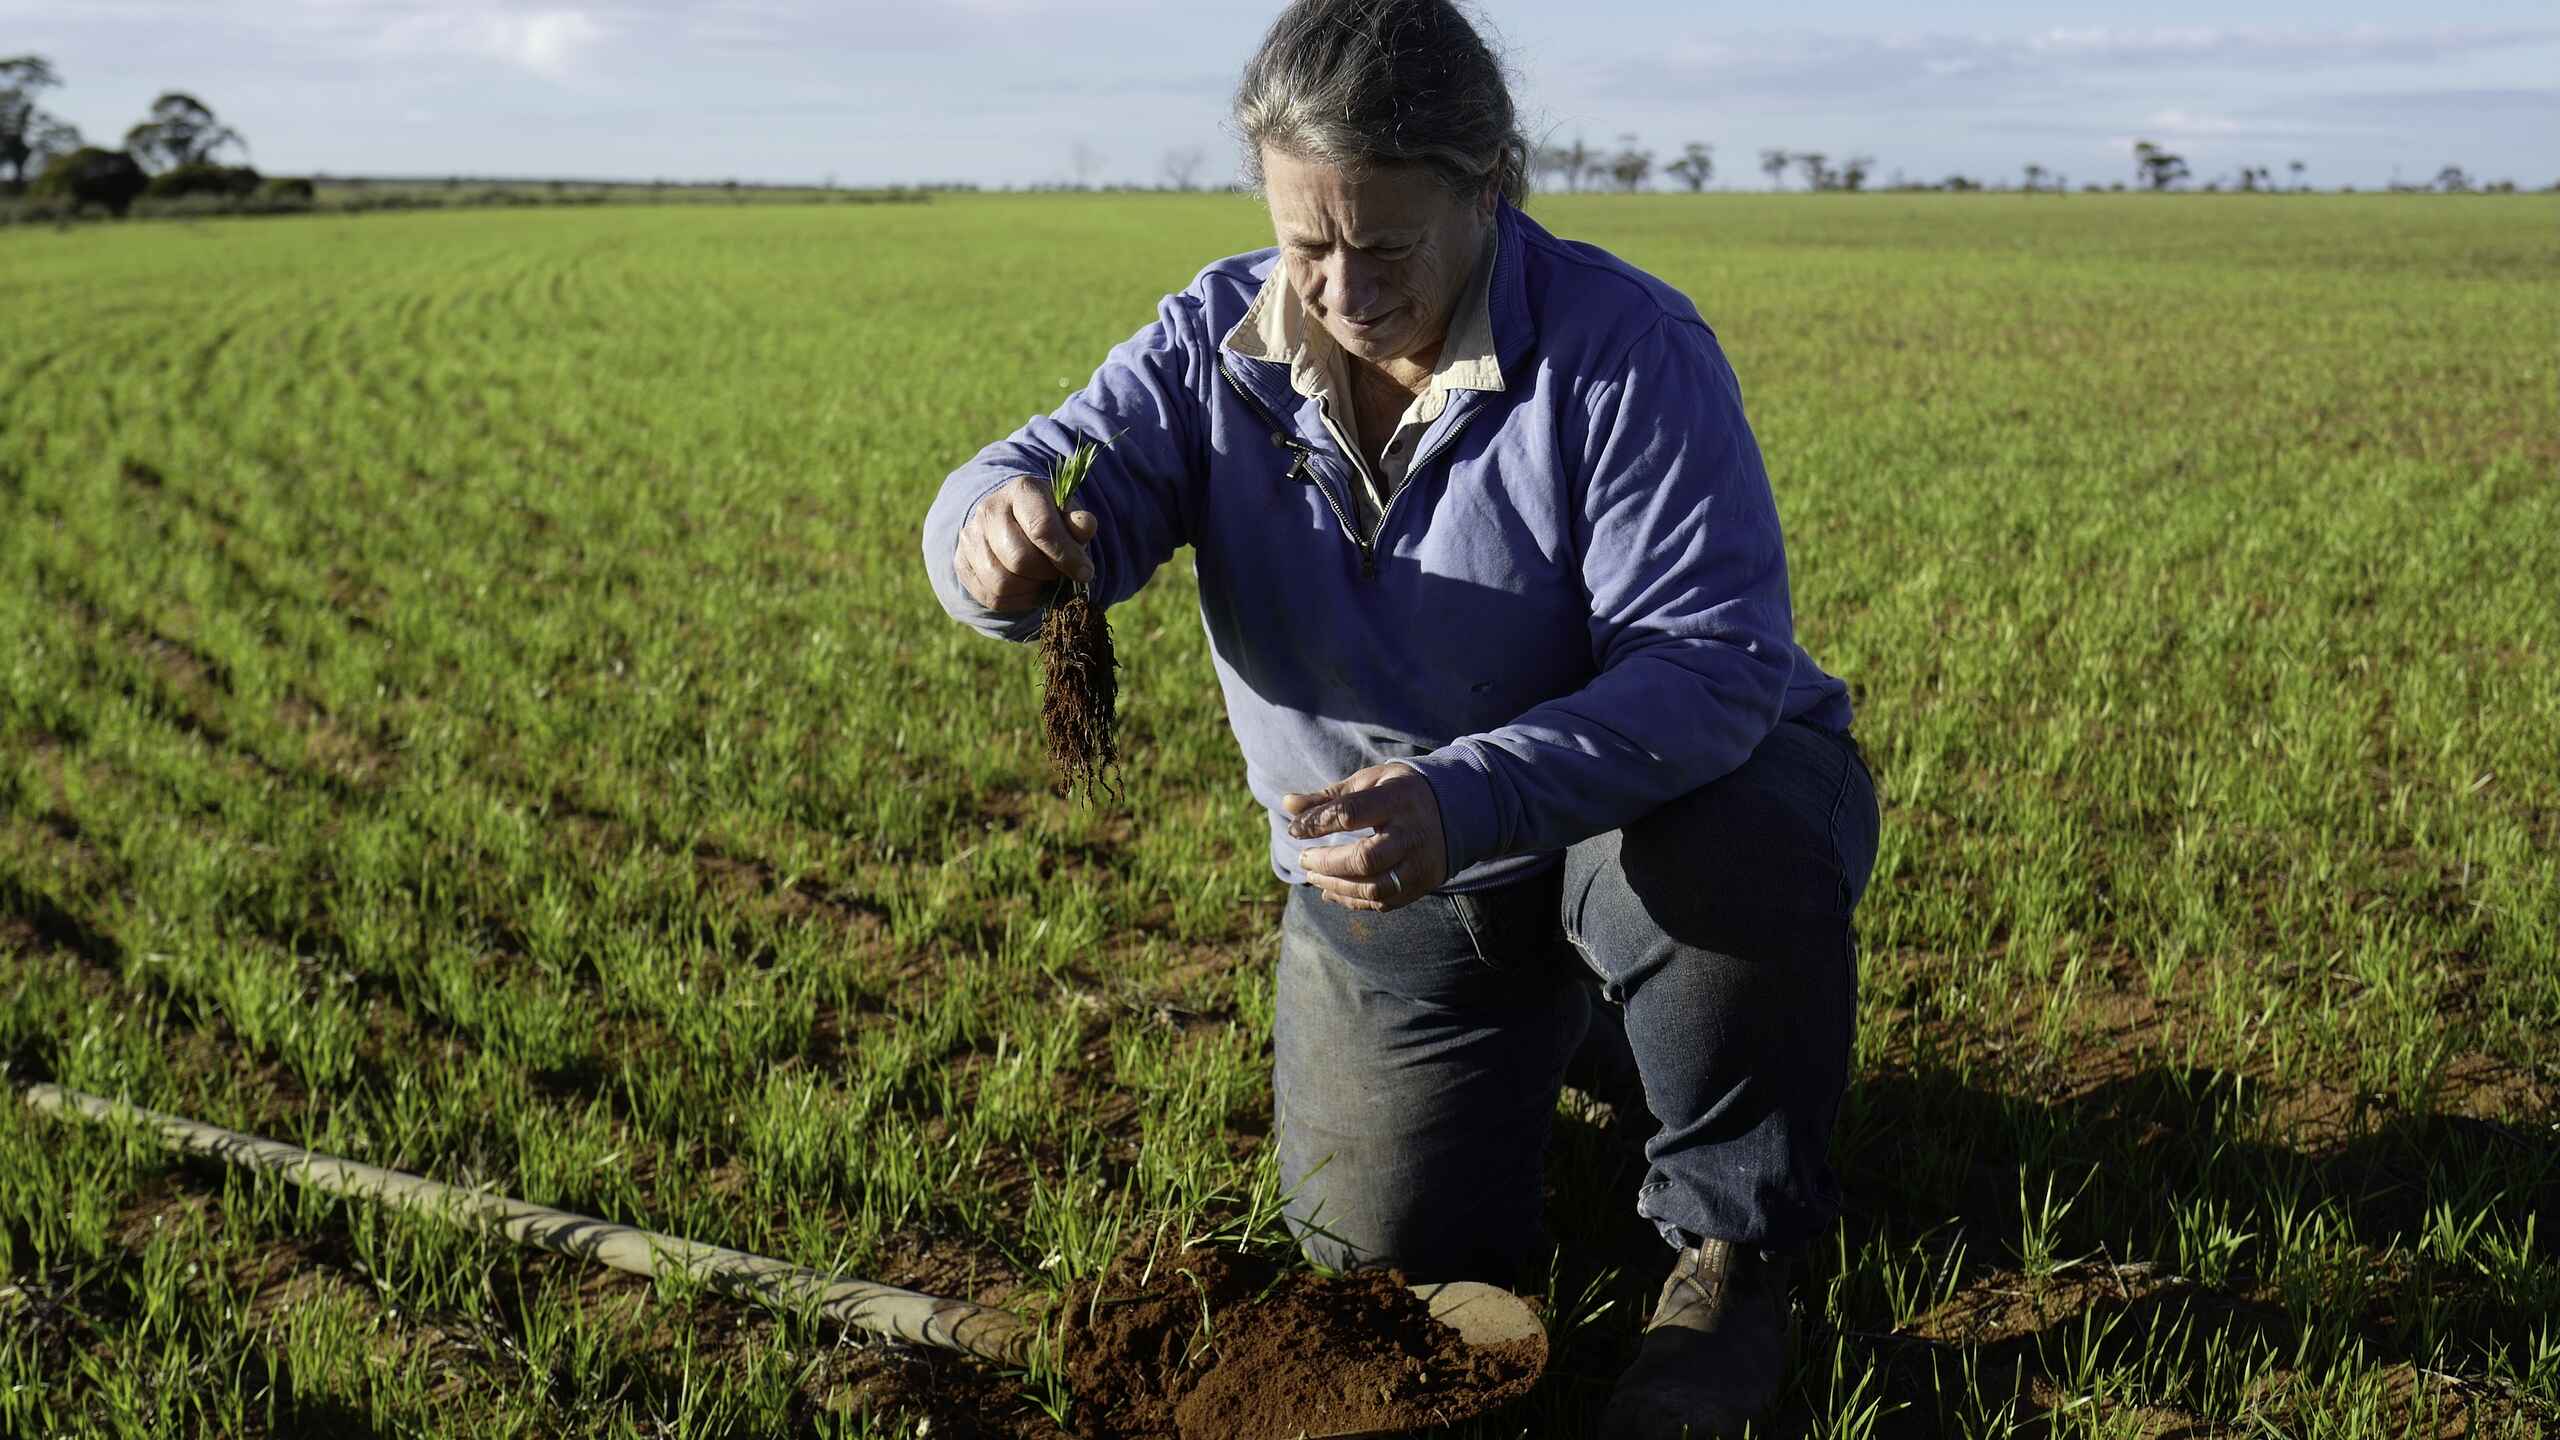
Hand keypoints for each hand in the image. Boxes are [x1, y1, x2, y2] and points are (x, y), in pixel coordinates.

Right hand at [955, 475, 1097, 611]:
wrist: (1010, 521)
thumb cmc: (1047, 519)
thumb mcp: (1067, 515)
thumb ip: (1079, 523)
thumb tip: (1085, 526)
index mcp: (1022, 490)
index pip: (1041, 528)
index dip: (1066, 556)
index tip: (1085, 572)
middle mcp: (989, 509)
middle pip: (1020, 559)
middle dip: (1047, 574)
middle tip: (1059, 574)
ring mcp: (970, 536)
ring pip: (1002, 583)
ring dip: (1031, 589)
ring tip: (1043, 580)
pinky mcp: (961, 562)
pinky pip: (991, 597)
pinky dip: (1018, 600)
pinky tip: (1029, 589)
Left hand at [1282, 763, 1448, 911]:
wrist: (1456, 809)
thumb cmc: (1399, 792)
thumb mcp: (1368, 783)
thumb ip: (1328, 797)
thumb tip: (1287, 804)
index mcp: (1397, 800)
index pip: (1351, 814)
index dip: (1317, 823)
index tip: (1294, 830)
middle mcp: (1412, 834)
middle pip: (1364, 859)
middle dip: (1326, 863)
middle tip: (1303, 858)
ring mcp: (1420, 863)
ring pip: (1373, 887)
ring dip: (1336, 886)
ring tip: (1313, 875)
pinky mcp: (1422, 884)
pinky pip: (1383, 902)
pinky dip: (1352, 901)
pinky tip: (1331, 891)